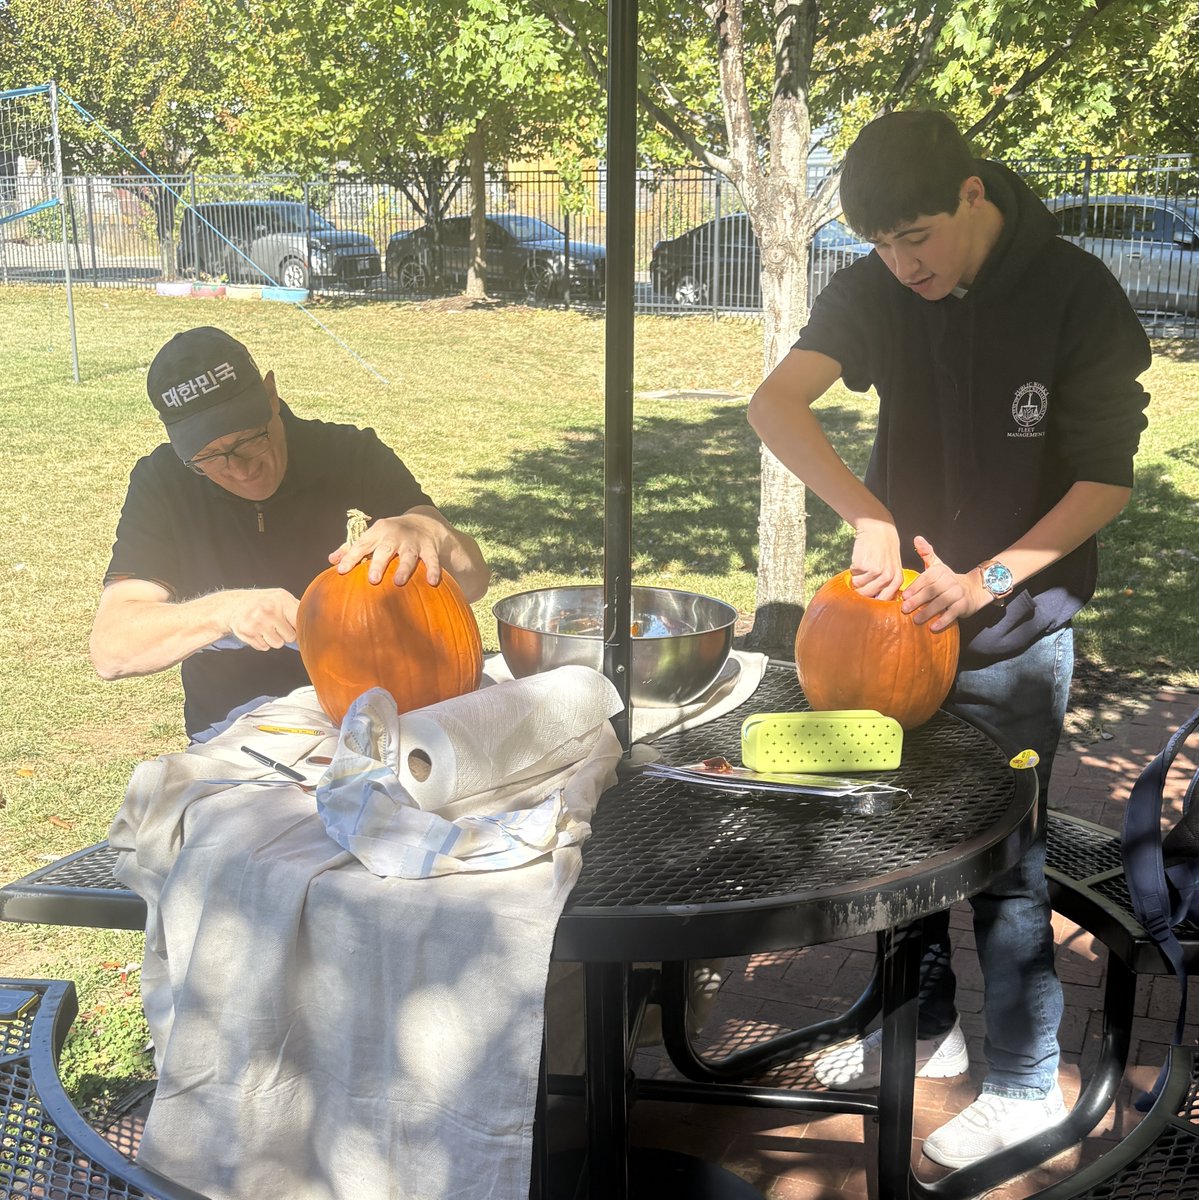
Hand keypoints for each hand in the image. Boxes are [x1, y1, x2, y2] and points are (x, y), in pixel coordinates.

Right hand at [225, 588, 299, 649]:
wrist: (236, 604)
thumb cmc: (266, 603)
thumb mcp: (283, 599)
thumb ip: (299, 610)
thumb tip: (317, 627)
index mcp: (282, 599)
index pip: (300, 623)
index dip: (300, 628)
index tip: (298, 628)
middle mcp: (269, 609)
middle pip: (290, 637)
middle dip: (285, 633)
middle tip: (276, 624)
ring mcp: (256, 621)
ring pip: (277, 644)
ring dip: (274, 639)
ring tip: (267, 627)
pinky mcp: (247, 632)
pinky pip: (264, 647)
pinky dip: (262, 642)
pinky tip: (257, 631)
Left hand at [329, 512, 448, 585]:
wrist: (424, 522)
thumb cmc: (390, 534)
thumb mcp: (372, 535)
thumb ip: (352, 547)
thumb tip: (331, 560)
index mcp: (378, 531)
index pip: (362, 544)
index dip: (351, 556)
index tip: (341, 571)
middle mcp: (395, 535)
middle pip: (385, 549)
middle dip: (379, 563)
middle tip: (373, 580)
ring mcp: (413, 542)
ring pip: (408, 555)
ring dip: (404, 568)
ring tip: (399, 582)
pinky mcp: (429, 548)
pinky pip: (432, 560)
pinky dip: (434, 570)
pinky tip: (433, 582)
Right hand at [849, 518, 904, 598]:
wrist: (879, 530)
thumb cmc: (884, 551)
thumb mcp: (892, 568)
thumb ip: (887, 585)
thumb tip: (873, 605)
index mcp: (897, 581)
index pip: (882, 601)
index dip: (871, 601)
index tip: (866, 598)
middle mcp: (888, 578)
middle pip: (867, 595)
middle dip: (861, 589)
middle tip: (863, 578)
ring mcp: (876, 572)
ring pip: (857, 585)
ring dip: (857, 576)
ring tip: (864, 565)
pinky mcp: (864, 565)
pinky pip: (853, 574)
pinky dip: (853, 568)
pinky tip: (861, 559)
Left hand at [900, 536, 988, 630]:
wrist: (973, 589)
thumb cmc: (948, 580)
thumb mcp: (938, 566)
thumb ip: (927, 553)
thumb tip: (917, 538)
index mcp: (940, 571)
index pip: (925, 579)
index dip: (914, 588)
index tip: (903, 596)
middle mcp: (949, 581)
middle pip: (931, 591)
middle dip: (917, 600)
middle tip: (904, 609)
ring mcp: (957, 593)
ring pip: (941, 603)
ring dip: (927, 612)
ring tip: (915, 620)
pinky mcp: (963, 605)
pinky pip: (952, 614)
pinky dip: (943, 621)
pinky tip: (933, 627)